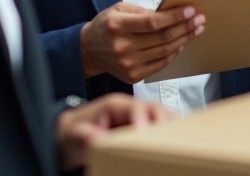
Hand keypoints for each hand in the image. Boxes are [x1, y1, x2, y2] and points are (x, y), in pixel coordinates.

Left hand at [55, 93, 171, 170]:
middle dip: (164, 120)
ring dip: (169, 127)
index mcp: (115, 105)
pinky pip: (158, 128)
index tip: (145, 131)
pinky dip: (167, 134)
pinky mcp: (141, 129)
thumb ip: (84, 134)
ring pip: (161, 117)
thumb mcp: (74, 133)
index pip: (135, 106)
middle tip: (170, 136)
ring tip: (178, 141)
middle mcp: (130, 109)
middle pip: (155, 108)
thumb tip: (96, 138)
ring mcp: (138, 118)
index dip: (143, 117)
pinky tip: (172, 144)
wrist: (72, 135)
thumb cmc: (74, 132)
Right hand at [80, 1, 204, 83]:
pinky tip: (182, 44)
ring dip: (185, 40)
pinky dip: (174, 54)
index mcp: (118, 26)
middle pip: (163, 38)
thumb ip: (143, 11)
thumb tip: (170, 13)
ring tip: (196, 30)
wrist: (89, 50)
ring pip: (165, 51)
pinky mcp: (133, 76)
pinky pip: (160, 64)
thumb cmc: (107, 25)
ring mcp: (128, 64)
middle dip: (186, 27)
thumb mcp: (119, 10)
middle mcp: (122, 47)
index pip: (153, 22)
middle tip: (200, 20)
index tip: (191, 11)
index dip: (174, 17)